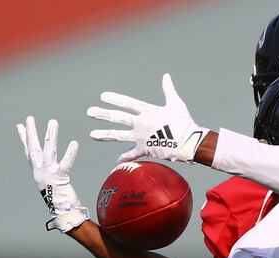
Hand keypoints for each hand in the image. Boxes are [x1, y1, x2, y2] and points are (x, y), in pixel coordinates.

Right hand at [16, 117, 88, 232]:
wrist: (63, 212)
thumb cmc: (60, 197)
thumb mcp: (50, 181)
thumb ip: (48, 170)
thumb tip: (47, 164)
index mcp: (37, 171)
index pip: (29, 151)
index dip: (24, 138)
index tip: (21, 125)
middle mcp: (40, 171)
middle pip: (34, 147)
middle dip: (31, 132)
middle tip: (29, 118)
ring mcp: (48, 173)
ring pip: (48, 150)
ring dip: (50, 135)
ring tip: (52, 121)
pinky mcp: (60, 178)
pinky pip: (65, 163)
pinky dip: (70, 154)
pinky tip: (74, 143)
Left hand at [87, 73, 208, 162]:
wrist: (188, 141)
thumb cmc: (184, 121)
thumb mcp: (176, 103)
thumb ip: (168, 89)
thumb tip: (166, 76)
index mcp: (148, 111)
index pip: (127, 103)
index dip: (115, 99)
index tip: (103, 96)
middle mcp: (141, 123)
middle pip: (118, 117)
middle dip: (103, 114)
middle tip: (90, 112)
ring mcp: (141, 137)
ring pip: (119, 135)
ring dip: (104, 134)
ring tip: (92, 134)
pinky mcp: (145, 149)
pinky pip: (132, 154)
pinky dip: (125, 157)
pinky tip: (117, 159)